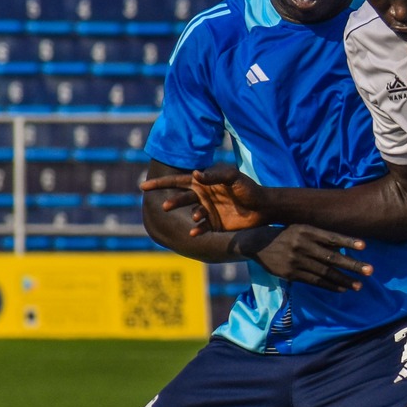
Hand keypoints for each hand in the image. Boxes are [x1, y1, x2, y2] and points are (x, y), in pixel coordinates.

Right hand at [140, 163, 265, 233]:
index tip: (143, 186)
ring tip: (197, 216)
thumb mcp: (233, 177)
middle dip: (172, 201)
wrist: (263, 207)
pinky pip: (201, 228)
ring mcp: (207, 211)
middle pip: (181, 198)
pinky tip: (194, 232)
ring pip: (192, 213)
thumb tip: (196, 174)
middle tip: (165, 206)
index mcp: (203, 183)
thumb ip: (214, 175)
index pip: (178, 181)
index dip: (161, 183)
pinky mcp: (214, 225)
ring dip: (192, 215)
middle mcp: (202, 197)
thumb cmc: (249, 188)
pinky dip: (197, 230)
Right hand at [233, 224, 370, 291]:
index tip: (364, 246)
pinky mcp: (291, 274)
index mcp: (306, 230)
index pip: (331, 237)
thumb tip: (343, 249)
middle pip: (332, 257)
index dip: (348, 242)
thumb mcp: (300, 229)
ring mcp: (296, 261)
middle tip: (369, 270)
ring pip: (325, 273)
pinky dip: (329, 286)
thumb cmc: (285, 234)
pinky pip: (314, 281)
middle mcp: (302, 245)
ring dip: (344, 280)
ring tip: (358, 285)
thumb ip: (319, 237)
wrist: (257, 243)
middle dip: (352, 265)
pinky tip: (342, 288)